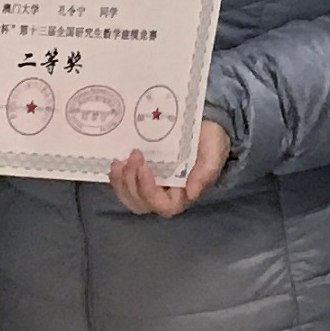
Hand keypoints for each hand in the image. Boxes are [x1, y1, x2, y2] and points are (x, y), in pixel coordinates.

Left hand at [110, 118, 229, 218]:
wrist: (204, 125)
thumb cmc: (211, 140)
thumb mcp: (213, 153)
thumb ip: (205, 173)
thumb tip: (191, 193)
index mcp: (183, 194)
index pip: (164, 205)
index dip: (149, 190)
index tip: (145, 167)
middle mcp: (165, 194)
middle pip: (141, 203)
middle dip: (132, 182)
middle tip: (134, 155)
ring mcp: (151, 185)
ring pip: (129, 197)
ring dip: (120, 182)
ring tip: (119, 162)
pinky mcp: (140, 175)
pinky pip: (124, 185)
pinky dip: (116, 177)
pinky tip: (116, 162)